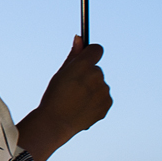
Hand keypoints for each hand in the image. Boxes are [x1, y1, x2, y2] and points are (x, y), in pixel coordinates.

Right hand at [18, 37, 111, 160]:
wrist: (56, 123)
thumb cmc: (54, 96)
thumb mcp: (61, 73)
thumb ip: (74, 55)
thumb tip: (79, 37)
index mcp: (83, 65)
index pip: (96, 49)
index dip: (90, 53)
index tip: (84, 59)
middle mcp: (96, 76)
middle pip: (96, 70)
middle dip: (87, 76)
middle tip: (72, 88)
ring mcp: (104, 90)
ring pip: (99, 85)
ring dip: (91, 90)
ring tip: (75, 101)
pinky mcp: (108, 103)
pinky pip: (103, 97)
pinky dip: (95, 101)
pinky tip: (82, 108)